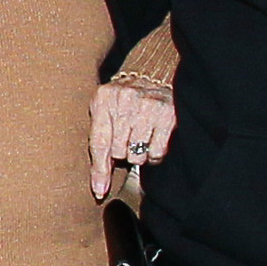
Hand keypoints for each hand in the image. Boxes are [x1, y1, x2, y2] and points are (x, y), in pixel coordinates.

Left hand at [89, 82, 175, 200]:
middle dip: (122, 152)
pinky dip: (154, 153)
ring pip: (137, 155)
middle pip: (119, 152)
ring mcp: (148, 106)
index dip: (99, 171)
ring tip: (140, 136)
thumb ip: (99, 146)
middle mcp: (125, 99)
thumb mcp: (103, 114)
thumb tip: (99, 189)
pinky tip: (153, 138)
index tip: (99, 191)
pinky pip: (157, 152)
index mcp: (103, 99)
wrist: (153, 74)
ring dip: (138, 153)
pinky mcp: (168, 114)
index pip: (99, 142)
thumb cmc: (123, 101)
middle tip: (127, 138)